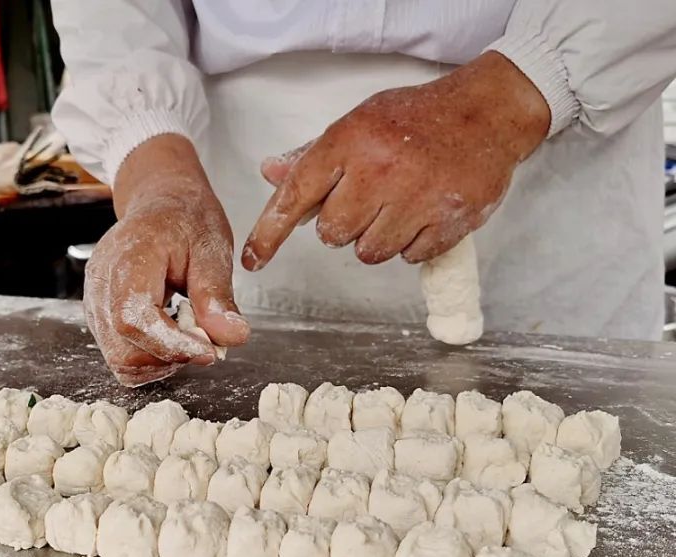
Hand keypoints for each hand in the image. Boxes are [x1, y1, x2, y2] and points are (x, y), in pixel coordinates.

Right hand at [85, 135, 249, 386]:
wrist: (160, 205)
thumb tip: (232, 337)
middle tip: (206, 339)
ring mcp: (95, 303)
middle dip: (171, 356)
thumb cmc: (185, 221)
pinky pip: (120, 356)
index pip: (134, 319)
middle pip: (124, 349)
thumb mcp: (212, 249)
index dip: (172, 345)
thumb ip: (217, 296)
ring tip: (188, 332)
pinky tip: (170, 336)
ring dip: (161, 360)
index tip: (211, 351)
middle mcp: (101, 284)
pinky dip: (150, 358)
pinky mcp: (99, 317)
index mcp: (127, 259)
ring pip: (121, 360)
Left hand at [243, 51, 551, 268]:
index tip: (253, 261)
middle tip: (368, 200)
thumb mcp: (357, 123)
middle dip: (345, 225)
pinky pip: (410, 257)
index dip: (270, 234)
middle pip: (333, 235)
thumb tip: (270, 173)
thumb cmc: (414, 118)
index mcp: (349, 142)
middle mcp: (379, 170)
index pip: (296, 197)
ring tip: (398, 206)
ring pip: (369, 253)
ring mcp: (417, 197)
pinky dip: (412, 244)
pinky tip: (423, 213)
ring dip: (378, 238)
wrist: (486, 112)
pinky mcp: (450, 220)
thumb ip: (313, 155)